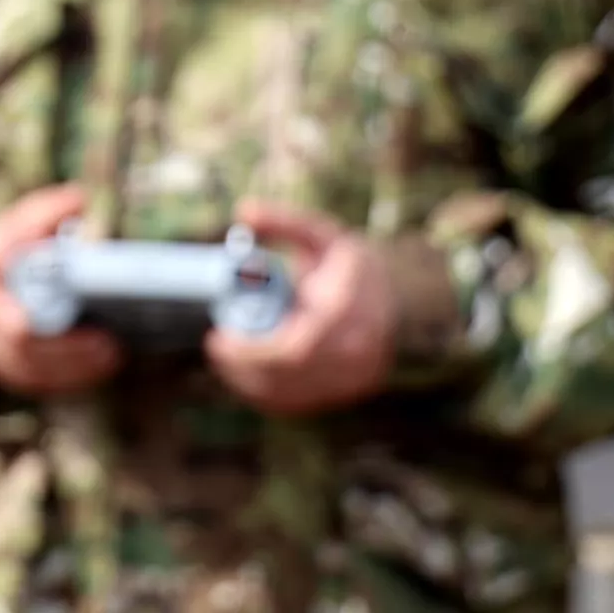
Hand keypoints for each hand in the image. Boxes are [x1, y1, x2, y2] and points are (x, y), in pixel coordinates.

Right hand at [0, 183, 122, 395]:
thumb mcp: (22, 221)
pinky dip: (69, 377)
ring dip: (71, 368)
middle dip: (61, 350)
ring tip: (113, 355)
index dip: (5, 320)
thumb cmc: (9, 244)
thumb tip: (77, 199)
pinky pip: (36, 383)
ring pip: (26, 371)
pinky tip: (101, 368)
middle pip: (14, 349)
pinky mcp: (5, 370)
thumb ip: (46, 212)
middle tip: (107, 344)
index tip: (27, 325)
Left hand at [204, 201, 397, 415]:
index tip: (218, 337)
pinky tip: (243, 375)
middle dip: (245, 366)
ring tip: (224, 358)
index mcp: (350, 311)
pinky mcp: (347, 391)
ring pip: (291, 394)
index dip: (252, 351)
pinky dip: (266, 393)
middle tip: (215, 347)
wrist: (398, 297)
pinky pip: (299, 402)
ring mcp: (355, 377)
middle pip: (289, 374)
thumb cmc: (350, 264)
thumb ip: (283, 222)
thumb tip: (243, 211)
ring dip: (250, 381)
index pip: (297, 348)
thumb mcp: (321, 234)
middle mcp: (358, 350)